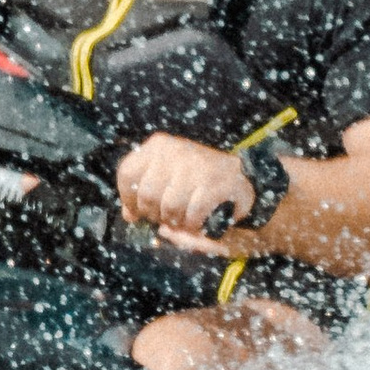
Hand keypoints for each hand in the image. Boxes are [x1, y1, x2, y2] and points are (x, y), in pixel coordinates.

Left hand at [115, 133, 250, 256]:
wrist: (241, 175)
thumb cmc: (196, 179)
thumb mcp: (167, 177)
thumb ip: (144, 192)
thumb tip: (129, 215)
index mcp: (158, 145)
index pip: (127, 174)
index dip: (128, 199)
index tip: (137, 212)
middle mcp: (174, 150)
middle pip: (147, 194)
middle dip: (153, 214)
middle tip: (165, 219)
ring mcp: (195, 165)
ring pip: (169, 206)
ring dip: (175, 222)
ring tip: (181, 221)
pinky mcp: (214, 183)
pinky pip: (192, 213)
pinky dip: (192, 224)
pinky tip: (196, 222)